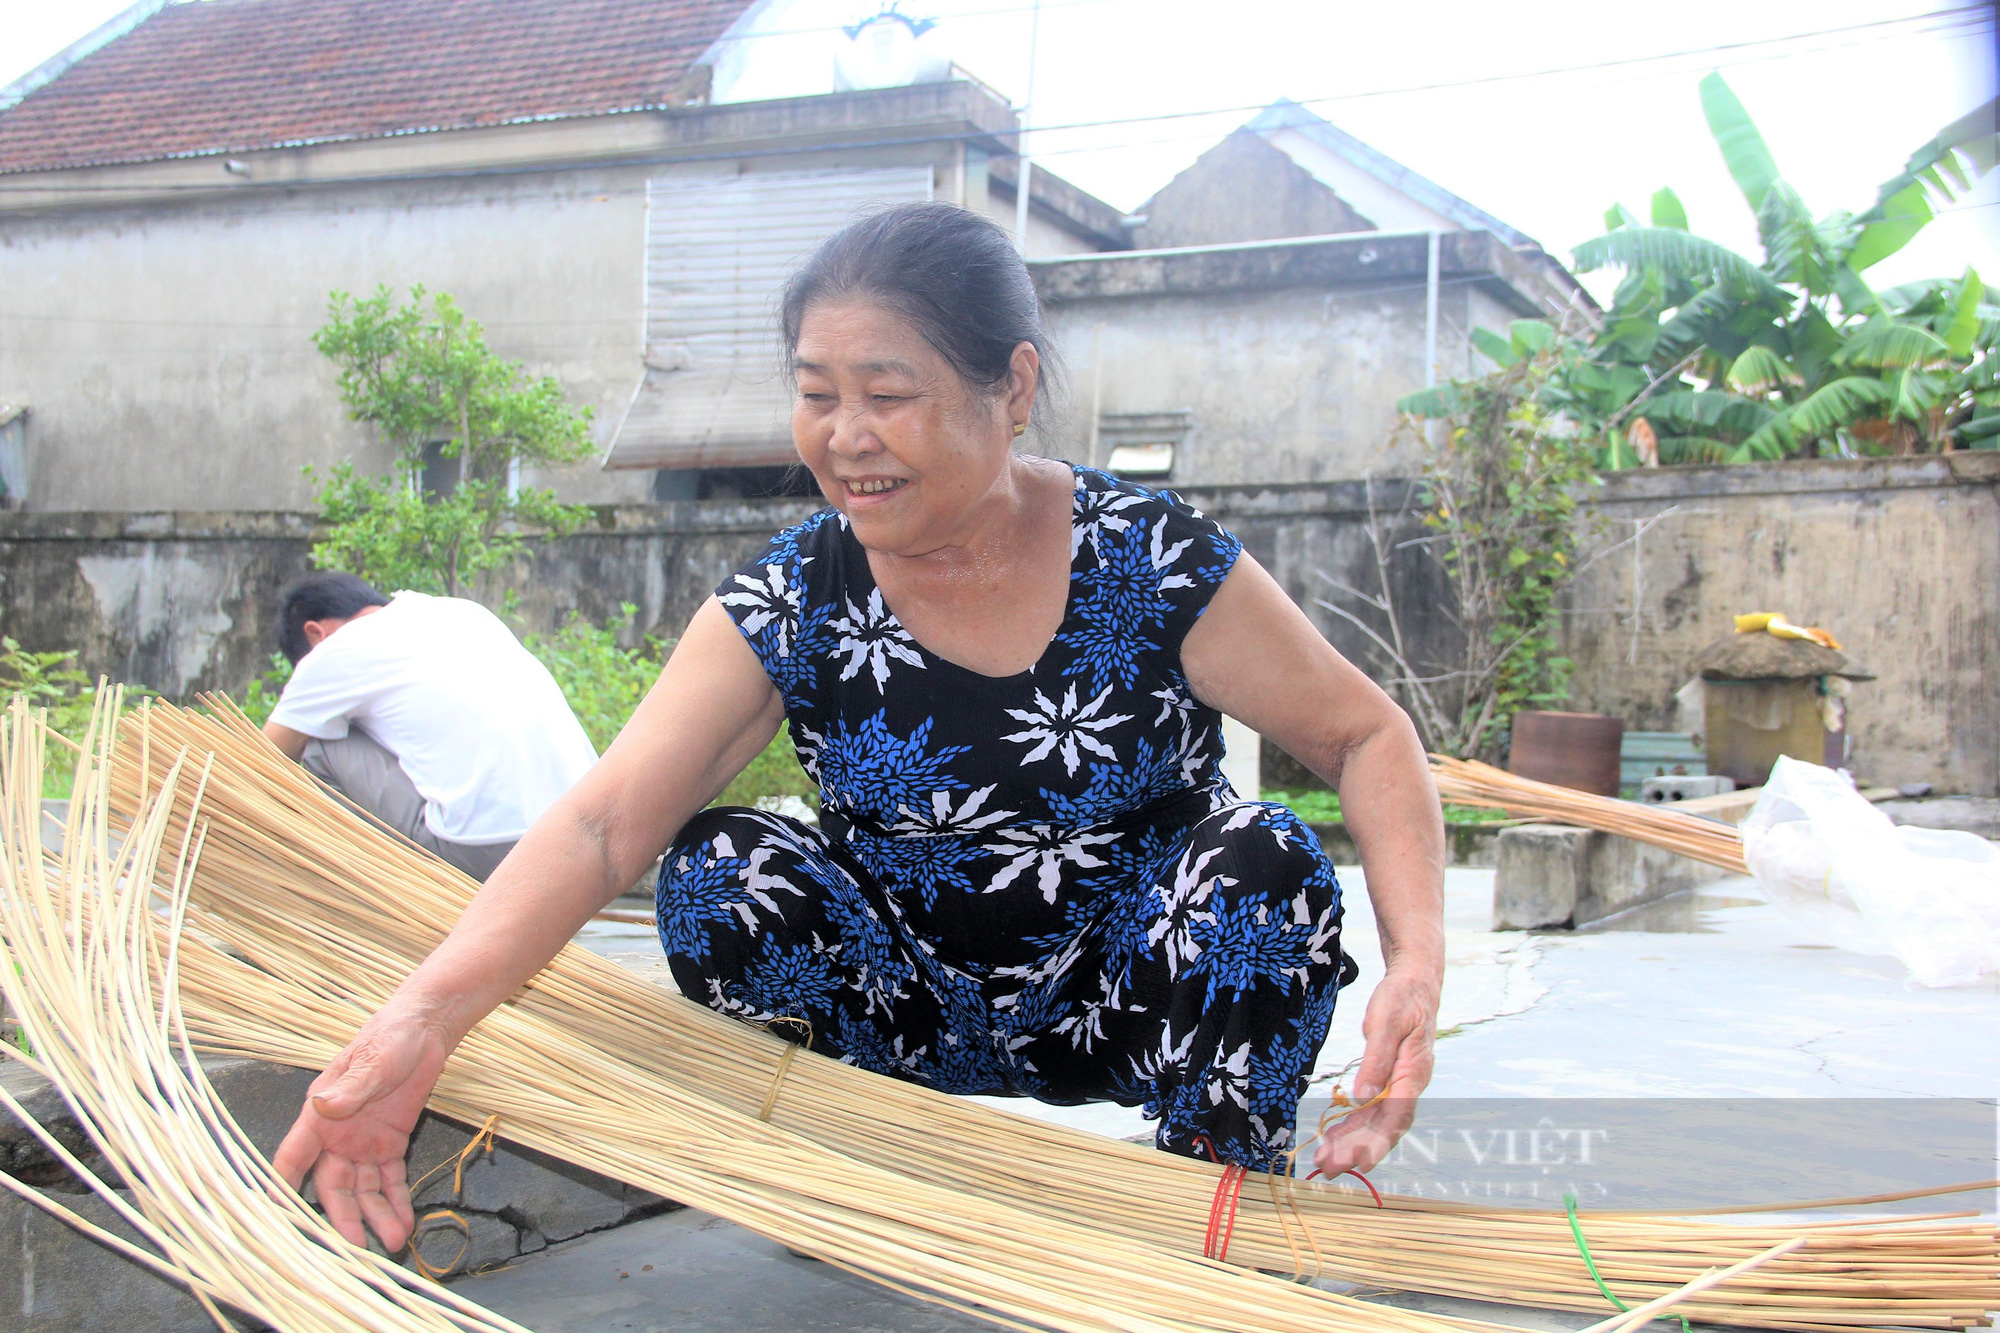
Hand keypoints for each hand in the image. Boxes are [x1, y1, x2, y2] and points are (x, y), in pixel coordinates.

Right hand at [271, 1013, 451, 1250]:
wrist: (424, 1031)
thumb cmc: (389, 1038)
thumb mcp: (372, 1061)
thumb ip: (351, 1088)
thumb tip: (325, 1106)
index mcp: (319, 1116)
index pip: (293, 1158)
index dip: (282, 1189)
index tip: (279, 1223)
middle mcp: (336, 1137)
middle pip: (332, 1186)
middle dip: (342, 1218)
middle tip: (354, 1250)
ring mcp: (363, 1144)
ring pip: (363, 1190)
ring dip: (375, 1217)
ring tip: (391, 1244)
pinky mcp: (391, 1144)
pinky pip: (391, 1180)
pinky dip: (397, 1201)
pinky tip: (405, 1223)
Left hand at [1314, 963, 1438, 1178]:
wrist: (1416, 983)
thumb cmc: (1402, 998)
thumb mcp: (1385, 1022)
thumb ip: (1376, 1060)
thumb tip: (1363, 1097)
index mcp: (1413, 1074)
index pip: (1396, 1118)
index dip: (1377, 1143)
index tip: (1357, 1162)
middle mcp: (1409, 1086)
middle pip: (1383, 1127)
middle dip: (1356, 1150)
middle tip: (1328, 1168)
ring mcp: (1400, 1085)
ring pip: (1375, 1123)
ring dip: (1351, 1142)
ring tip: (1325, 1161)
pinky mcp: (1389, 1081)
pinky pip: (1371, 1110)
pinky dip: (1352, 1125)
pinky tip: (1334, 1138)